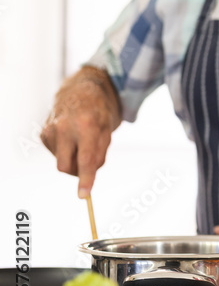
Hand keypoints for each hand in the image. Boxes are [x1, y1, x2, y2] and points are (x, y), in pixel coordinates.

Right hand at [40, 67, 121, 197]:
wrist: (80, 90)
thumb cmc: (98, 111)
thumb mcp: (108, 130)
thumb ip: (100, 153)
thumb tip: (88, 175)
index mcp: (86, 125)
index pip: (85, 159)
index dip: (86, 179)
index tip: (84, 195)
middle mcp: (65, 127)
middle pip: (66, 167)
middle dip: (77, 173)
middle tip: (88, 165)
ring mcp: (50, 130)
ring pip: (60, 162)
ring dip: (72, 160)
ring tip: (81, 142)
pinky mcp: (43, 133)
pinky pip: (55, 154)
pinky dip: (65, 152)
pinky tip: (71, 138)